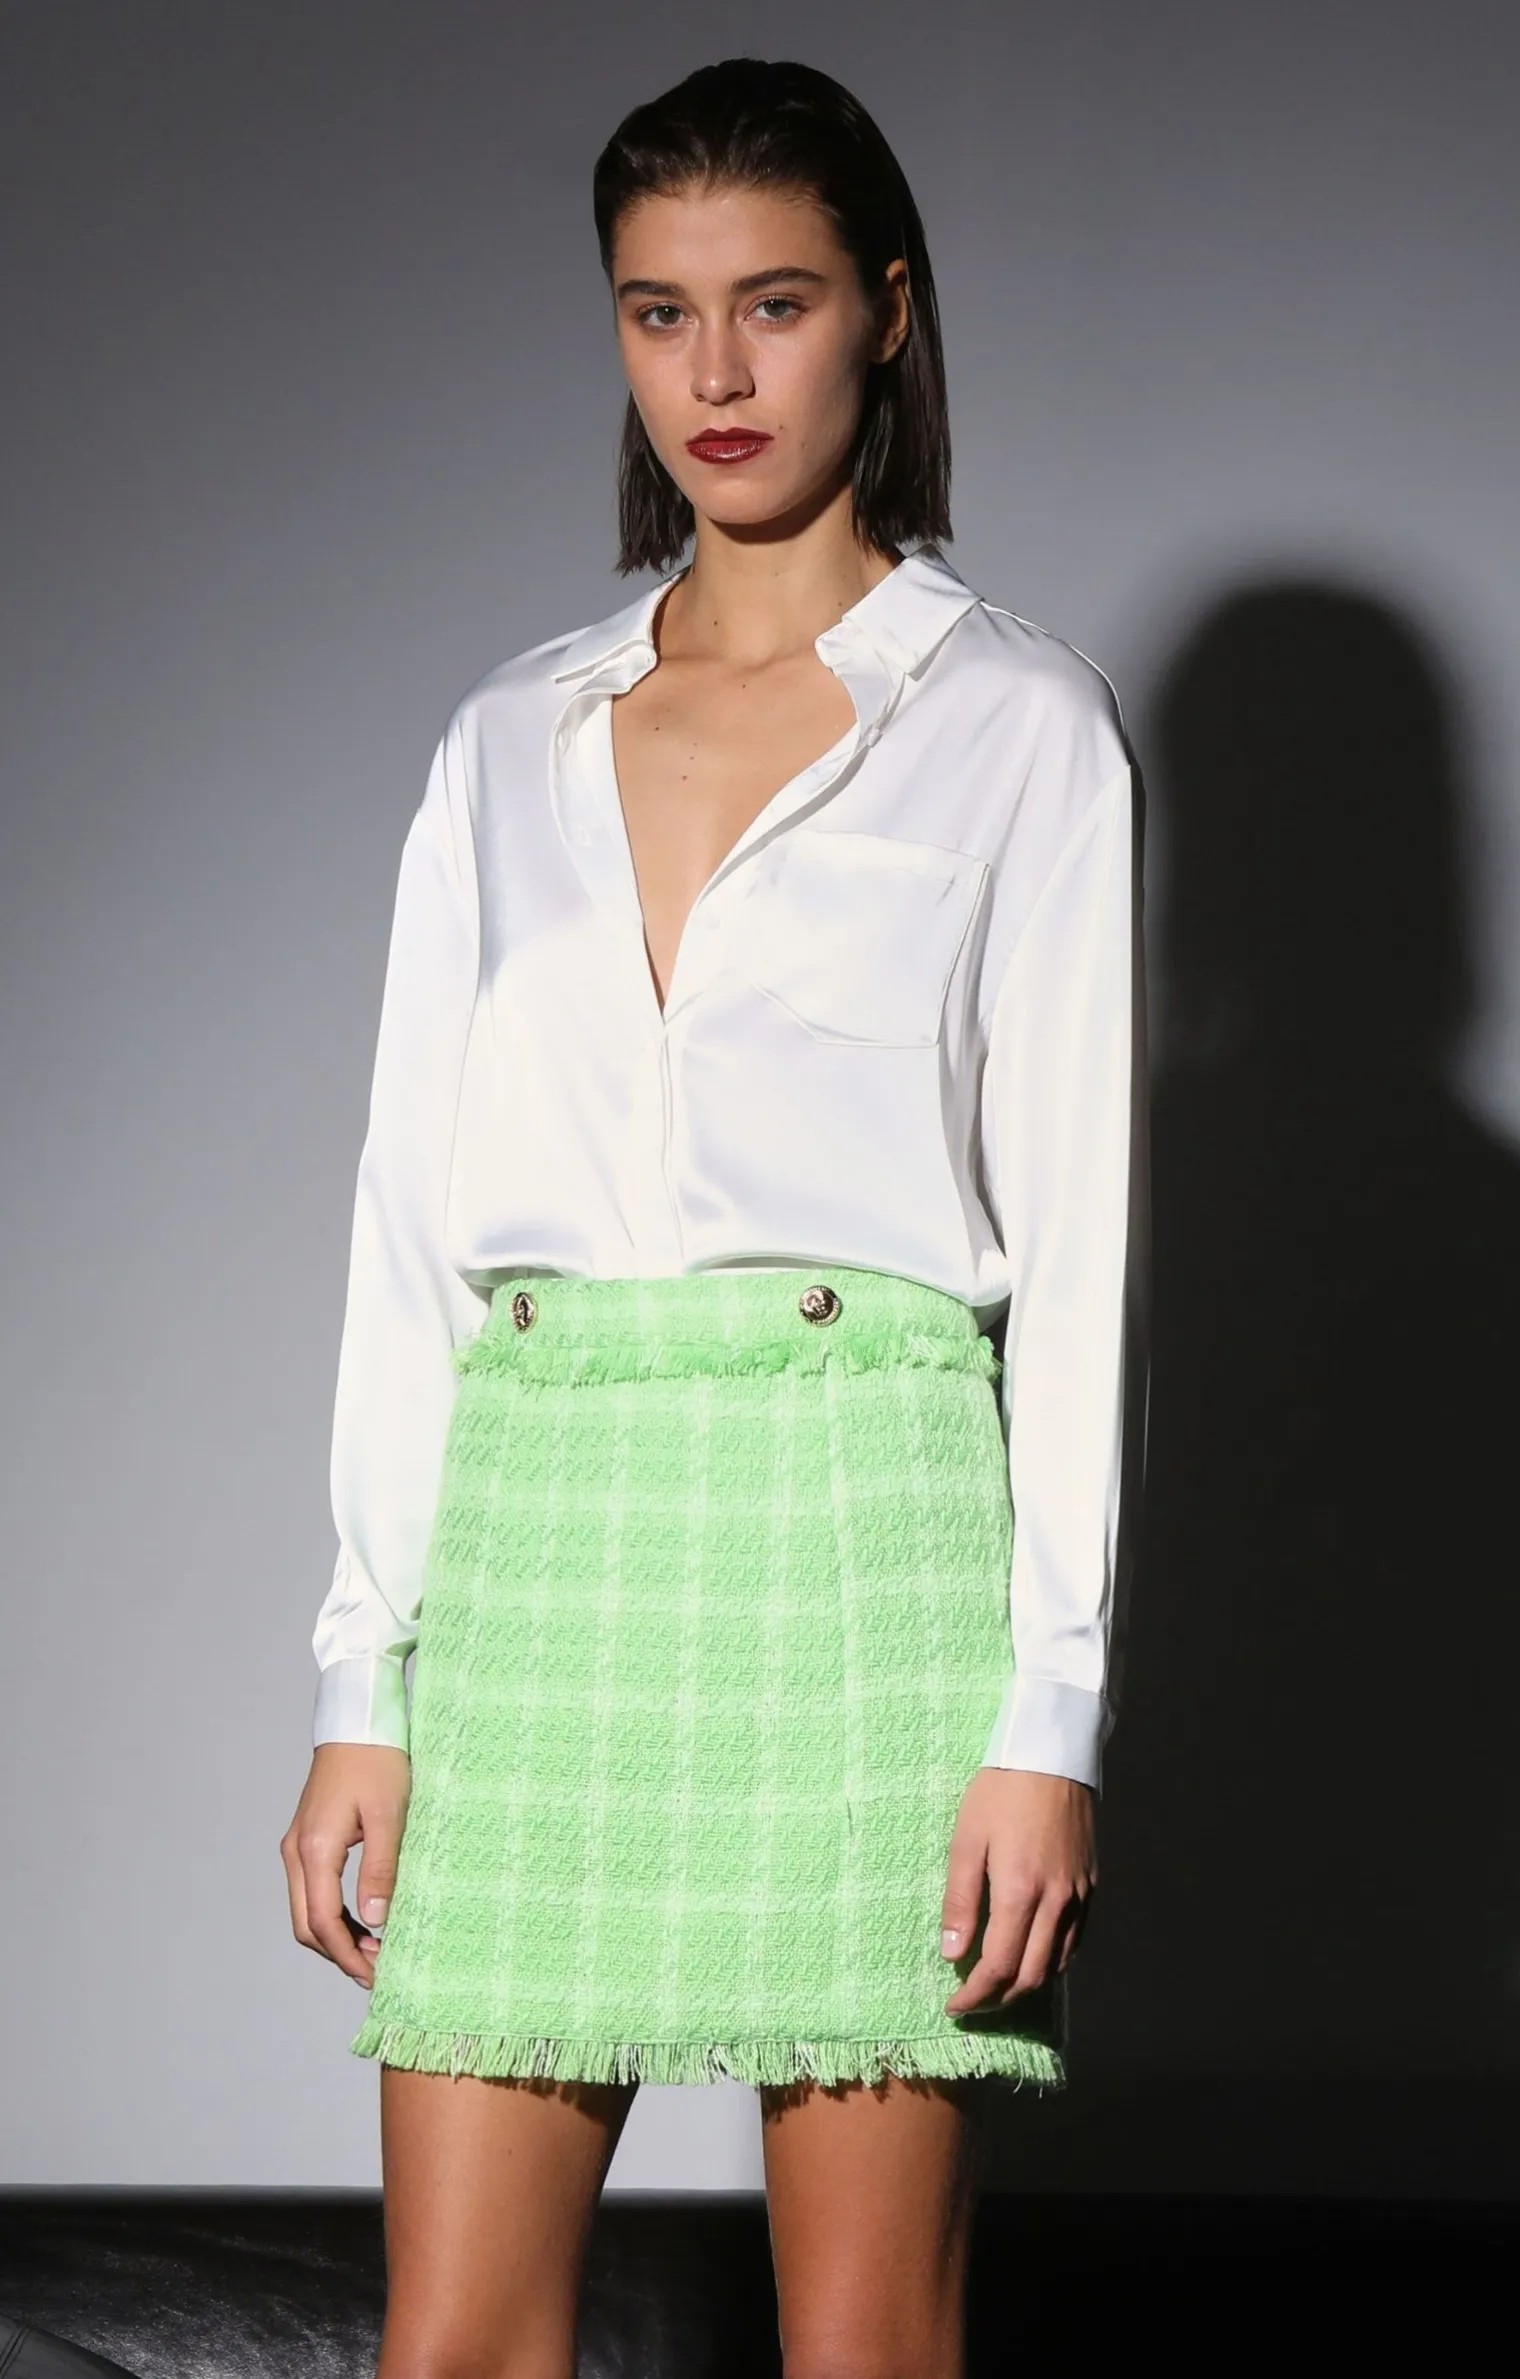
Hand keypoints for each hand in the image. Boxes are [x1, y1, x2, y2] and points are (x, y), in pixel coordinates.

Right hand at [280, 1743, 411, 1987]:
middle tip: (378, 1970)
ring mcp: (298, 1844)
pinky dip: (333, 1914)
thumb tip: (377, 1921)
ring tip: (375, 1950)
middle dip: (339, 1954)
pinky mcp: (307, 1838)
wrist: (358, 1719)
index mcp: (314, 1849)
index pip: (322, 1923)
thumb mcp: (388, 1815)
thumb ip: (380, 1869)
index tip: (376, 1976)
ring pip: (306, 1910)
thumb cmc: (377, 1759)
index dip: (348, 1956)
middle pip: (307, 1925)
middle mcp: (296, 1851)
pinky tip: (363, 1919)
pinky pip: (312, 1890)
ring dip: (336, 1936)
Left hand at [939, 1766, 1096, 2014]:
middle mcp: (1057, 1901)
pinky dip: (1051, 1960)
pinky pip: (1075, 1939)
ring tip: (998, 1984)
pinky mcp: (1091, 1883)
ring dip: (1026, 1983)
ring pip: (1057, 1963)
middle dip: (999, 1999)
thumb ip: (960, 1900)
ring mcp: (1079, 1894)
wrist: (1052, 1753)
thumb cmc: (1001, 1790)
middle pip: (1032, 1975)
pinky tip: (1032, 1955)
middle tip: (973, 2003)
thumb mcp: (966, 1839)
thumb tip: (953, 1953)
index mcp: (1021, 1891)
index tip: (954, 2007)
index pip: (1000, 1967)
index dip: (976, 1995)